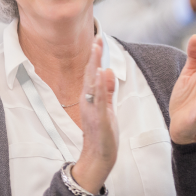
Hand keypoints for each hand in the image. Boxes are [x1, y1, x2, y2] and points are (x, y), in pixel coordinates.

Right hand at [71, 37, 118, 193]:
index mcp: (90, 98)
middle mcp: (87, 101)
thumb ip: (107, 91)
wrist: (98, 156)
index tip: (98, 40)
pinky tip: (102, 74)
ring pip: (92, 84)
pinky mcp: (99, 118)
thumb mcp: (106, 108)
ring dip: (95, 66)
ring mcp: (92, 109)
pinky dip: (100, 87)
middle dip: (94, 57)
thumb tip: (107, 72)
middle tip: (97, 39)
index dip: (95, 57)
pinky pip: (99, 100)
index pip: (92, 74)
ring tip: (97, 50)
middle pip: (90, 75)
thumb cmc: (102, 134)